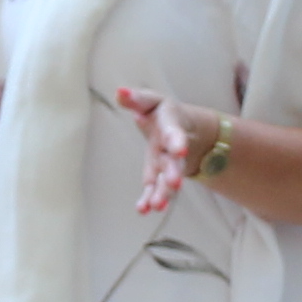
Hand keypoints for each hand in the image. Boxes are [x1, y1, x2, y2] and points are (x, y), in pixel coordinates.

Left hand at [111, 85, 214, 218]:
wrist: (183, 128)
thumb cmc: (161, 113)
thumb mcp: (149, 102)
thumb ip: (135, 99)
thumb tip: (119, 92)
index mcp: (171, 126)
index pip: (175, 133)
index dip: (178, 141)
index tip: (180, 150)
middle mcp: (172, 148)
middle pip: (175, 162)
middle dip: (174, 173)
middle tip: (174, 184)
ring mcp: (168, 164)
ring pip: (167, 180)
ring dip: (163, 192)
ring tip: (157, 205)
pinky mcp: (159, 175)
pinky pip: (155, 189)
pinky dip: (150, 199)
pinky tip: (143, 210)